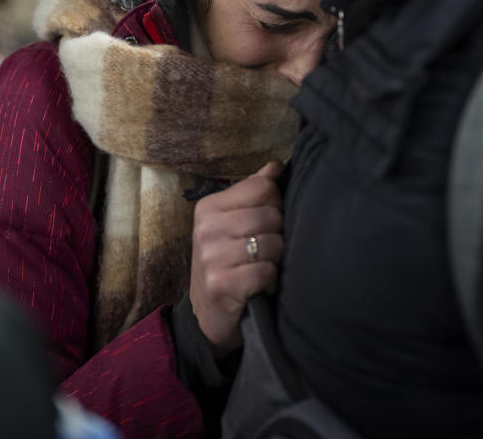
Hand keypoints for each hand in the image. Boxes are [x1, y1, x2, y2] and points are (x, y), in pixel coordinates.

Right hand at [189, 159, 284, 358]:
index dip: (274, 205)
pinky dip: (270, 282)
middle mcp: (206, 229)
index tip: (263, 224)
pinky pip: (267, 272)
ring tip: (259, 268)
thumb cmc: (226, 264)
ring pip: (272, 243)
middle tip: (261, 252)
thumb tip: (276, 165)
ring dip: (274, 261)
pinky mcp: (221, 285)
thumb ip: (254, 193)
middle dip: (276, 236)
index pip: (262, 188)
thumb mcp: (232, 224)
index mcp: (208, 208)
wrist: (207, 316)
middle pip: (271, 215)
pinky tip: (258, 287)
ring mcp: (211, 257)